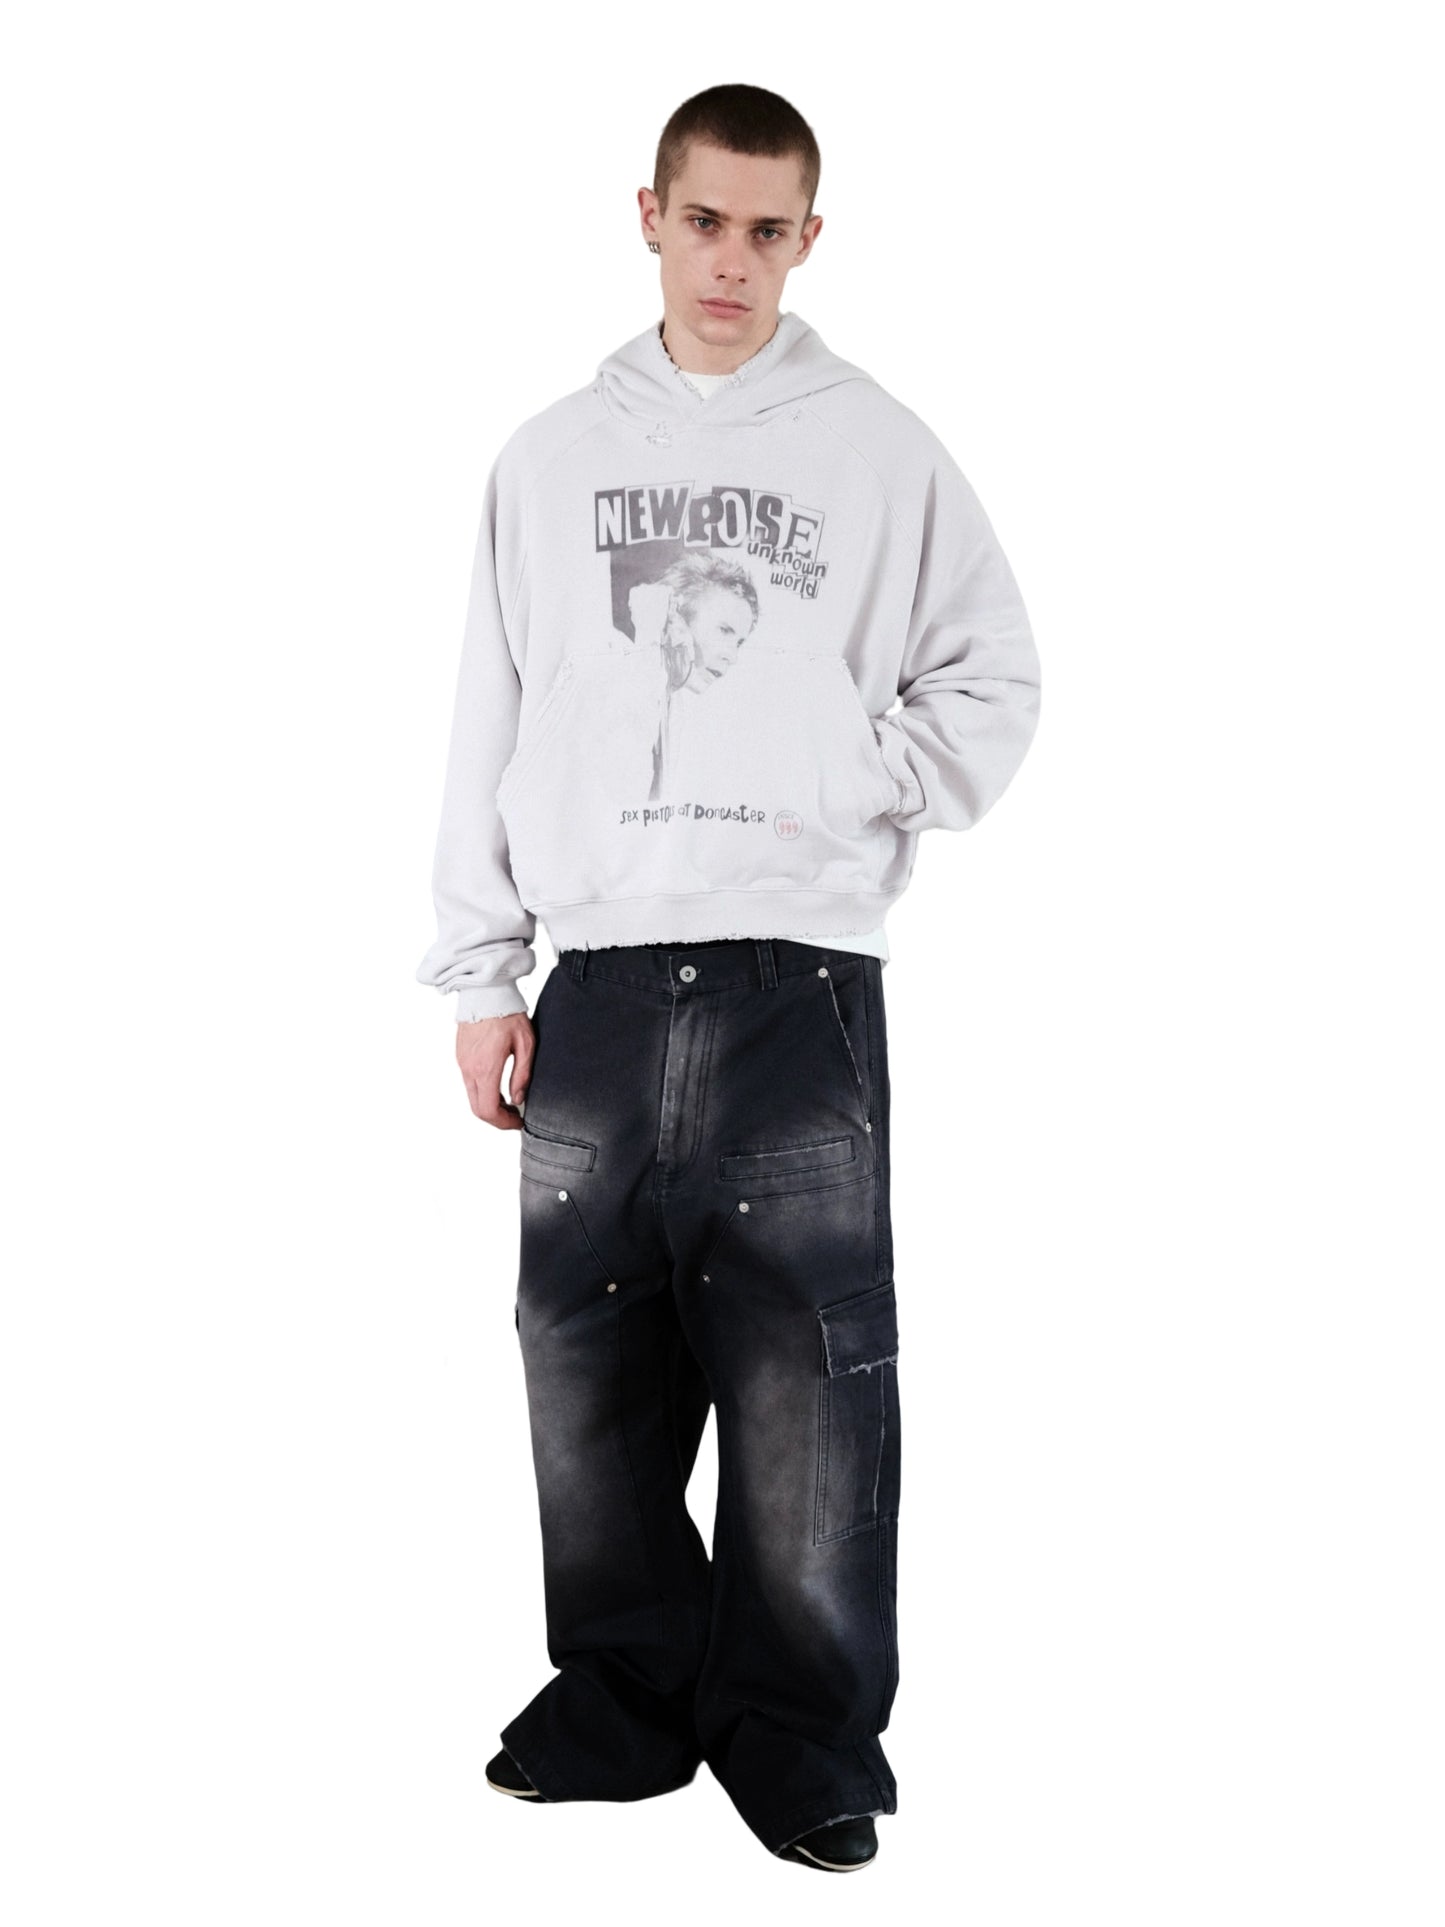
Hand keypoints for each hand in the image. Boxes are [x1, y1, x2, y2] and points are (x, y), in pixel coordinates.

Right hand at [456, 1013, 533, 1128]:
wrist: (486, 992)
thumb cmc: (508, 1014)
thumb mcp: (526, 1044)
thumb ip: (522, 1075)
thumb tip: (518, 1099)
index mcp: (486, 1068)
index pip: (488, 1110)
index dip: (503, 1123)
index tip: (518, 1122)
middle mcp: (469, 1068)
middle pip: (477, 1109)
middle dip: (497, 1119)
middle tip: (515, 1117)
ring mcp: (462, 1063)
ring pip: (472, 1097)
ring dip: (490, 1105)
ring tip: (510, 1102)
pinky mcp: (460, 1056)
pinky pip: (469, 1083)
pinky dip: (482, 1092)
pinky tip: (498, 1086)